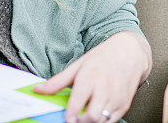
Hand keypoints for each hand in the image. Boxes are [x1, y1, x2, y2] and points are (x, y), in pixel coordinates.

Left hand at [33, 32, 150, 122]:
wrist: (130, 53)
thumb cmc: (101, 58)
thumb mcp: (78, 65)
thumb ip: (57, 81)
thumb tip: (37, 90)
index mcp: (90, 76)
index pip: (79, 100)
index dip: (71, 114)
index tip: (65, 119)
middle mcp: (105, 88)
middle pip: (92, 116)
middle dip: (80, 122)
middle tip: (73, 120)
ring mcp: (117, 98)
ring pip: (102, 121)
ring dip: (91, 122)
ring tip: (83, 116)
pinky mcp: (124, 105)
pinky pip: (112, 121)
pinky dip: (102, 122)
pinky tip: (95, 114)